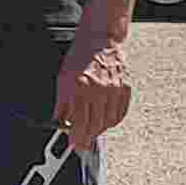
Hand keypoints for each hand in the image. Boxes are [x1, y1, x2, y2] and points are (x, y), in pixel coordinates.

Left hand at [57, 32, 133, 148]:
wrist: (101, 39)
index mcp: (80, 87)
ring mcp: (114, 90)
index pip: (79, 121)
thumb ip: (61, 103)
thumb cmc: (80, 57)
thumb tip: (60, 122)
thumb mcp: (63, 78)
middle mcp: (98, 90)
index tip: (74, 145)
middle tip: (82, 144)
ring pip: (109, 121)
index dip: (77, 137)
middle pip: (95, 125)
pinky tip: (105, 120)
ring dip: (100, 129)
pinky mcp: (125, 88)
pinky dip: (112, 121)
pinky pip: (120, 113)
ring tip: (92, 130)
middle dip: (88, 138)